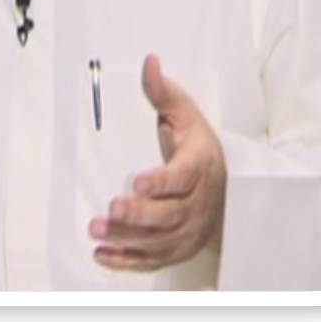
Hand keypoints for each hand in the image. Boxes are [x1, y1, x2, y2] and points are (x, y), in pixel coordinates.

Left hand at [89, 54, 227, 271]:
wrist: (224, 187)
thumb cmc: (196, 146)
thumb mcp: (185, 115)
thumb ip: (162, 92)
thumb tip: (149, 61)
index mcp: (199, 166)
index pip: (183, 176)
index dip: (162, 181)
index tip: (140, 181)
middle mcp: (197, 202)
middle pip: (170, 213)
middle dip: (139, 213)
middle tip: (111, 208)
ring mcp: (188, 229)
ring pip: (159, 240)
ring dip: (127, 238)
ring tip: (96, 229)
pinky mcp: (177, 248)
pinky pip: (153, 259)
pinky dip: (128, 260)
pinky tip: (102, 254)